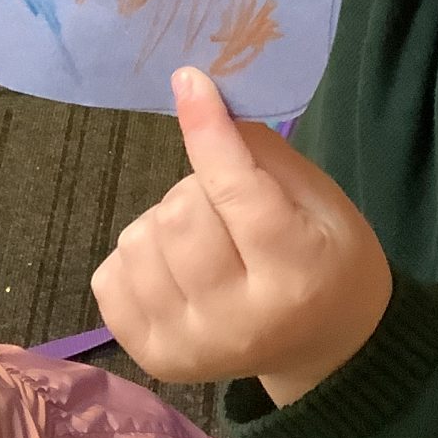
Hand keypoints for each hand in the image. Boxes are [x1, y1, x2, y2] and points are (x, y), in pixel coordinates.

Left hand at [92, 69, 392, 404]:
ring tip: (205, 240)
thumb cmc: (327, 259)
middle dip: (197, 188)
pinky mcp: (152, 358)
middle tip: (225, 203)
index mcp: (295, 275)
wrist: (325, 345)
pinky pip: (109, 275)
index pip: (237, 192)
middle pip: (180, 215)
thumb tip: (204, 108)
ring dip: (165, 222)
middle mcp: (237, 321)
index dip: (208, 132)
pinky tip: (176, 268)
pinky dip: (138, 255)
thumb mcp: (321, 201)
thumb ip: (264, 156)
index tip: (189, 80)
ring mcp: (188, 346)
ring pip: (139, 240)